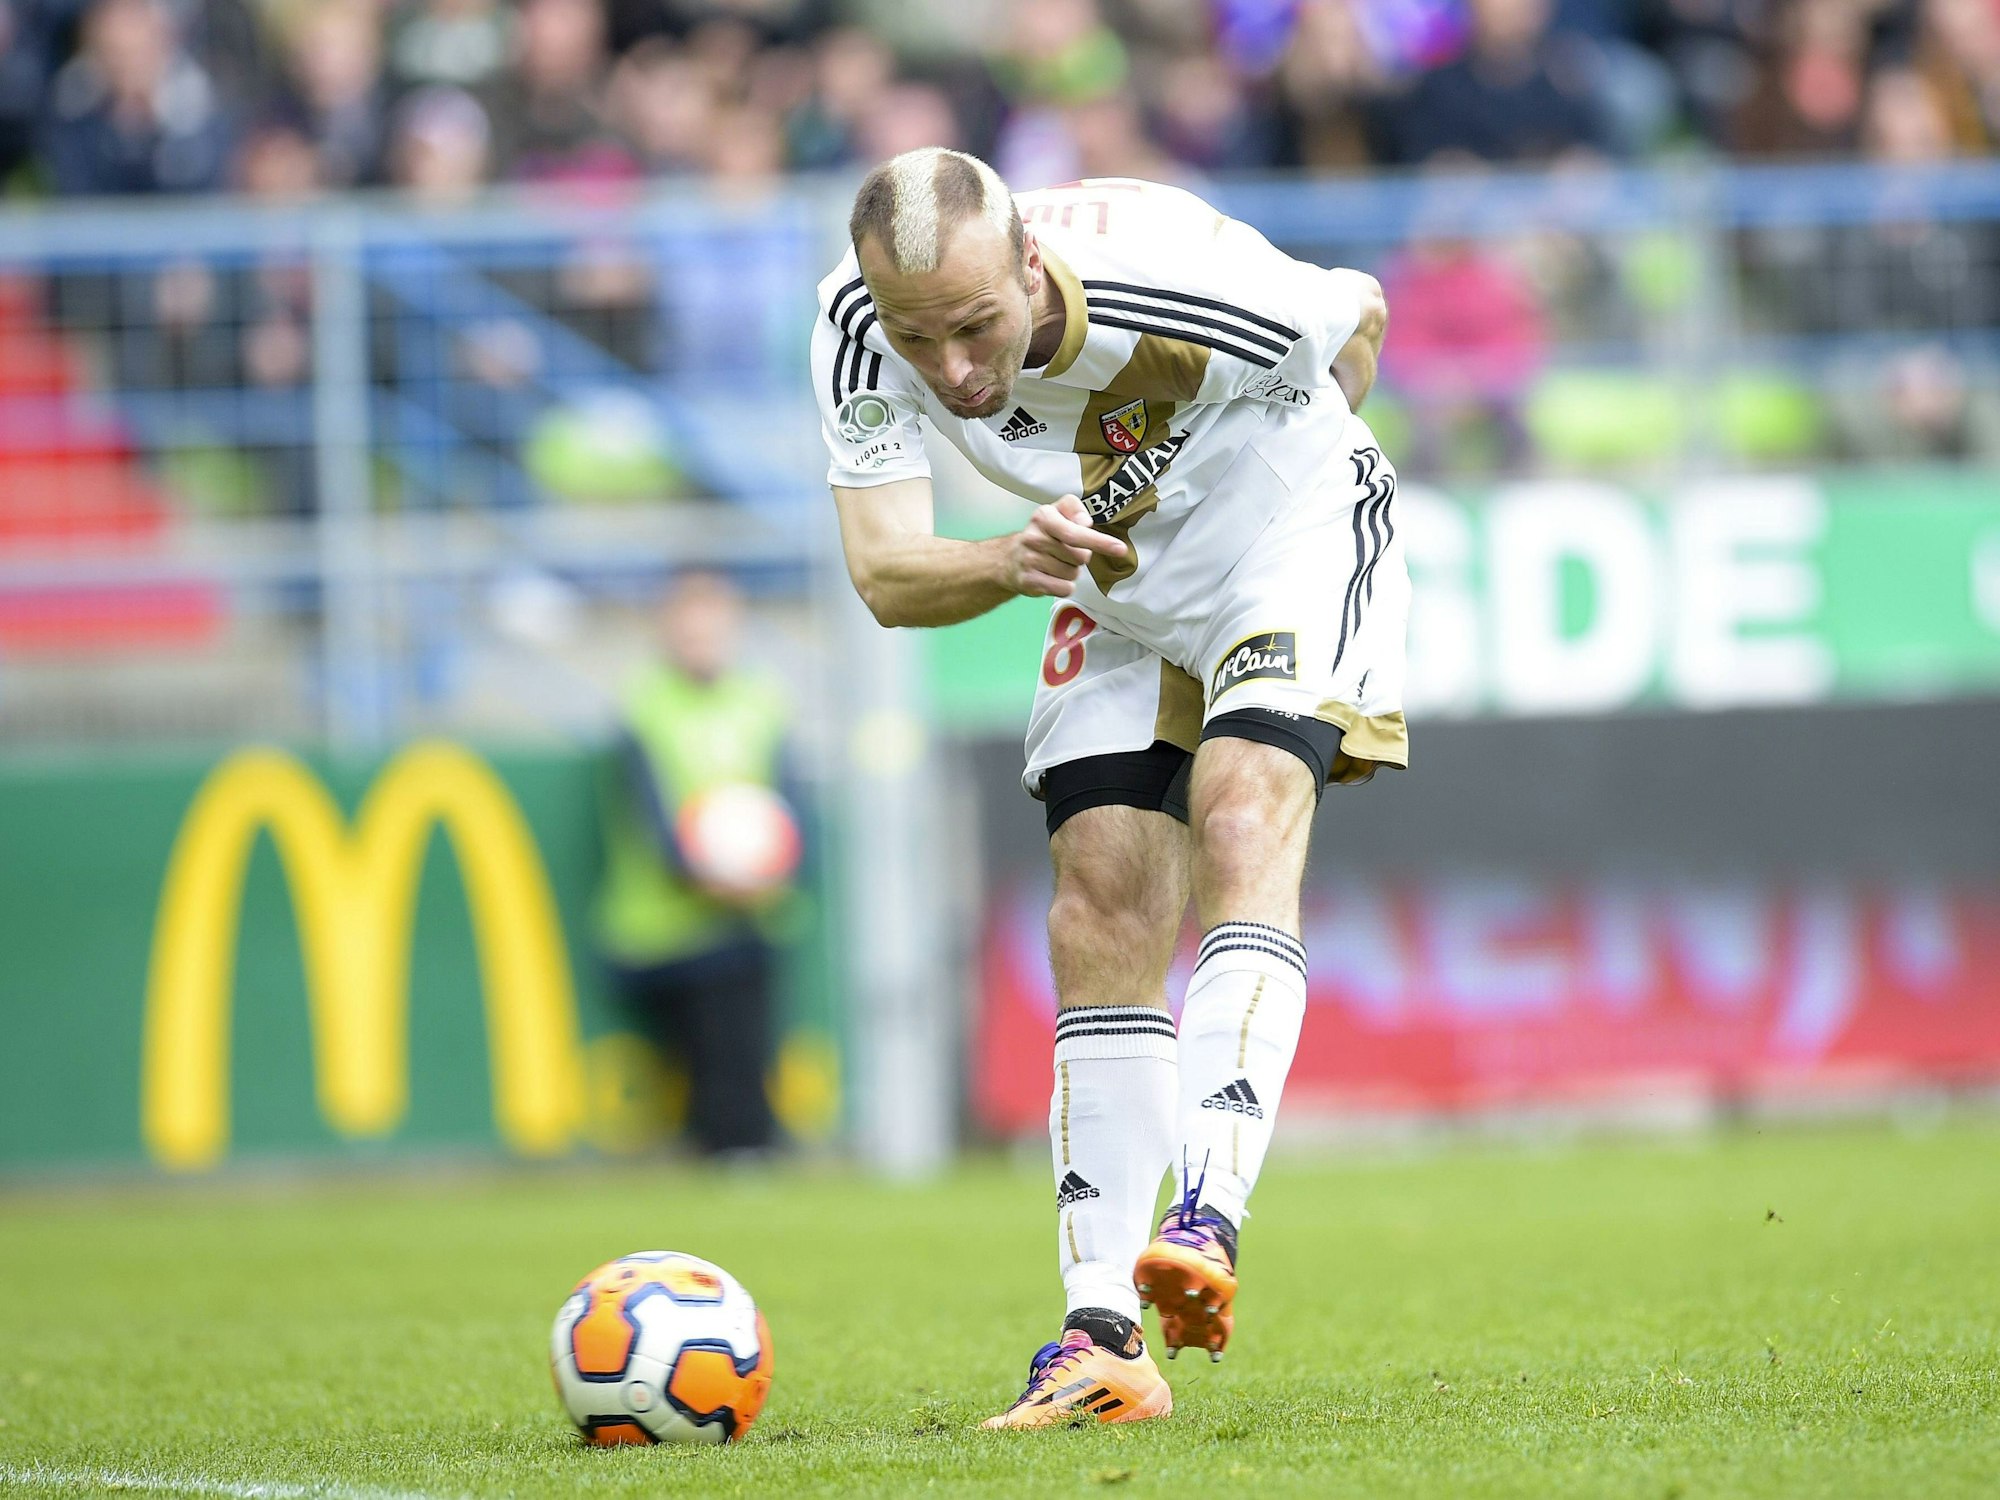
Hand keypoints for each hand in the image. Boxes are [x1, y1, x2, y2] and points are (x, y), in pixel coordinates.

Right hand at [1003, 495, 1126, 597]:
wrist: (1009, 559)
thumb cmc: (1043, 535)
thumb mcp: (1057, 513)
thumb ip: (1074, 510)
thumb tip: (1086, 523)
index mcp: (1043, 517)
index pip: (1075, 533)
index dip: (1099, 541)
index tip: (1120, 549)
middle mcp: (1034, 538)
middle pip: (1080, 557)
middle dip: (1081, 557)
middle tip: (1066, 552)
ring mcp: (1029, 560)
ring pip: (1073, 574)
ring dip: (1071, 572)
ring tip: (1056, 564)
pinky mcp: (1029, 581)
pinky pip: (1063, 588)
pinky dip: (1064, 586)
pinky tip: (1052, 577)